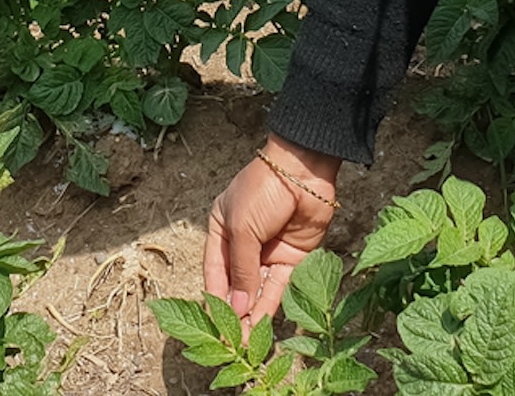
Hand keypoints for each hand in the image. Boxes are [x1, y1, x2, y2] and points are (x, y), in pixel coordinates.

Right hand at [205, 134, 340, 330]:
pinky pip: (279, 286)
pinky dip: (270, 305)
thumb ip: (241, 270)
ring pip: (257, 290)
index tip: (211, 326)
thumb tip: (235, 307)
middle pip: (236, 285)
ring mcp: (268, 252)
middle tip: (230, 343)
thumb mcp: (242, 229)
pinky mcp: (292, 259)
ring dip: (251, 315)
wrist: (303, 171)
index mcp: (221, 231)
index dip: (213, 299)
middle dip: (233, 313)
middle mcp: (244, 244)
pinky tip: (262, 324)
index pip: (214, 272)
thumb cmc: (262, 191)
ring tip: (245, 342)